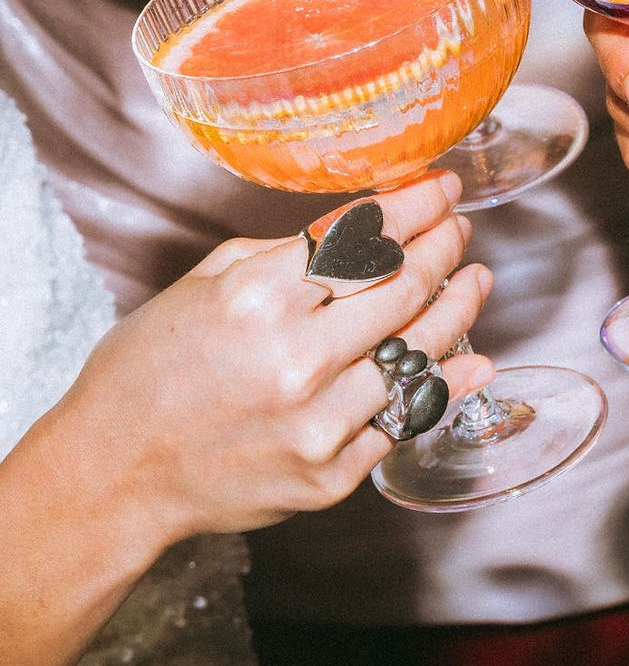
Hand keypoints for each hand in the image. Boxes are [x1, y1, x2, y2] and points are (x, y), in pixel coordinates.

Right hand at [53, 171, 491, 543]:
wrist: (114, 473)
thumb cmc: (149, 369)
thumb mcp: (205, 283)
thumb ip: (287, 253)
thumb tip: (364, 228)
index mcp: (258, 297)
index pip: (367, 236)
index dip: (417, 206)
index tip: (442, 189)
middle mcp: (296, 358)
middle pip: (405, 285)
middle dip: (445, 245)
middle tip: (460, 228)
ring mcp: (319, 423)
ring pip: (421, 351)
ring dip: (460, 307)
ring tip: (477, 279)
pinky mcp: (331, 476)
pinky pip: (406, 419)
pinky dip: (447, 382)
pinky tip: (471, 355)